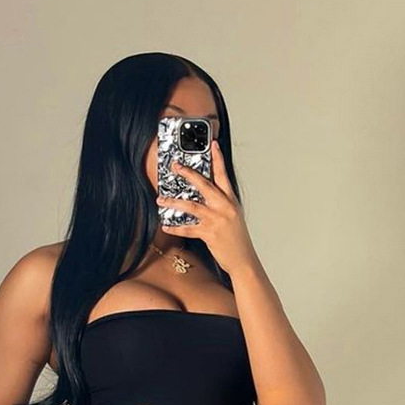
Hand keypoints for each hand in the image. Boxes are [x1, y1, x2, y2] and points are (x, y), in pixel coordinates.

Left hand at [155, 140, 257, 275]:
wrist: (243, 260)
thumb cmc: (237, 240)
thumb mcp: (233, 218)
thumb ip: (221, 205)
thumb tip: (204, 198)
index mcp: (231, 201)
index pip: (223, 175)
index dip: (218, 159)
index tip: (213, 144)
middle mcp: (224, 207)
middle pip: (204, 185)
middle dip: (188, 174)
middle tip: (176, 166)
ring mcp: (217, 220)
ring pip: (192, 206)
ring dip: (174, 202)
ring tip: (160, 199)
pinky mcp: (209, 234)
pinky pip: (188, 228)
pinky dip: (175, 228)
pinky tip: (165, 226)